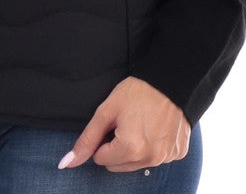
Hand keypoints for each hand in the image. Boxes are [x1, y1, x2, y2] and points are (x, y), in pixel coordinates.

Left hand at [58, 76, 189, 172]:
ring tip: (141, 123)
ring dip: (135, 149)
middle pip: (118, 165)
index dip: (103, 139)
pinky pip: (158, 158)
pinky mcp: (178, 154)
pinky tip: (156, 127)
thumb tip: (67, 163)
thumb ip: (87, 139)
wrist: (172, 80)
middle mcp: (149, 159)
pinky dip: (154, 146)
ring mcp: (166, 158)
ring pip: (137, 164)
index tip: (112, 123)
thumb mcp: (107, 110)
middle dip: (117, 148)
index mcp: (129, 148)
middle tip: (126, 123)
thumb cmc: (138, 91)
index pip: (101, 159)